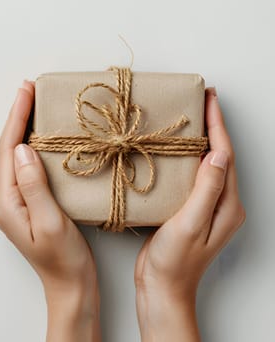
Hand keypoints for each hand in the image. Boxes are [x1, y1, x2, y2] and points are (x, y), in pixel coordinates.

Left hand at [0, 81, 100, 341]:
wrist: (70, 286)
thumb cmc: (63, 260)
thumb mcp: (50, 222)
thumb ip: (34, 185)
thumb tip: (22, 148)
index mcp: (5, 202)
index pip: (8, 150)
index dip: (16, 118)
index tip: (26, 90)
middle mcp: (4, 199)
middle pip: (8, 150)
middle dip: (18, 117)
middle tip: (30, 88)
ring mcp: (14, 202)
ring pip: (17, 157)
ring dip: (25, 129)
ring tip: (35, 103)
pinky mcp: (27, 204)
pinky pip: (28, 167)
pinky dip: (34, 146)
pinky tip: (44, 135)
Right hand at [134, 88, 245, 341]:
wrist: (161, 287)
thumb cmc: (175, 261)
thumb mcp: (192, 223)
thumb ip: (207, 189)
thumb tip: (218, 154)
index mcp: (227, 204)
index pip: (225, 155)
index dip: (217, 125)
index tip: (209, 100)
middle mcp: (221, 203)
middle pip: (220, 156)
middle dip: (211, 127)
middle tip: (198, 101)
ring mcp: (205, 207)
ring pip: (205, 165)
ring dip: (198, 141)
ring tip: (186, 119)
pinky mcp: (188, 211)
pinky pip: (191, 177)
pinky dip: (184, 159)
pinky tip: (172, 152)